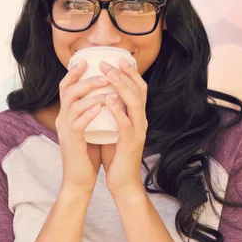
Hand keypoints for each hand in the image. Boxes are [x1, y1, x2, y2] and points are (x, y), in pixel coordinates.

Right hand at [55, 60, 112, 191]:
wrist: (79, 181)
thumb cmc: (86, 155)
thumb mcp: (88, 129)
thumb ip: (91, 113)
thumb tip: (106, 95)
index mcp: (65, 116)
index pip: (65, 88)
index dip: (73, 73)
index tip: (86, 61)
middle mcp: (62, 120)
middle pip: (67, 91)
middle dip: (85, 80)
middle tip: (103, 74)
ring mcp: (65, 131)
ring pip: (73, 105)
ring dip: (91, 95)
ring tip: (107, 90)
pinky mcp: (71, 143)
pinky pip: (78, 124)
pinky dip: (89, 113)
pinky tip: (100, 107)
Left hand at [97, 58, 147, 195]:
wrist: (122, 182)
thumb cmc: (115, 155)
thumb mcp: (114, 129)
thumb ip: (112, 113)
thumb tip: (100, 96)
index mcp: (136, 117)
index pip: (139, 89)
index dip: (130, 73)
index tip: (117, 59)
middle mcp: (141, 120)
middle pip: (139, 90)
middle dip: (123, 74)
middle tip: (106, 62)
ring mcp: (138, 131)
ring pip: (135, 103)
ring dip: (121, 86)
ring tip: (108, 74)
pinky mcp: (131, 143)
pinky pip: (126, 123)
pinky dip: (118, 110)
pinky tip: (108, 100)